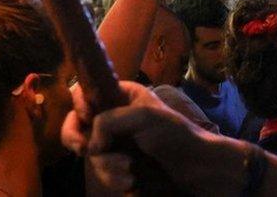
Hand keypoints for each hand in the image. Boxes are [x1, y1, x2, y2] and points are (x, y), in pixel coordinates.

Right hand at [62, 81, 227, 193]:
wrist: (197, 167)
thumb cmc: (175, 134)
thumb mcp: (143, 117)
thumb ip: (110, 121)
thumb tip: (91, 144)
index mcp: (122, 96)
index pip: (86, 94)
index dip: (80, 106)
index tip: (86, 117)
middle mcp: (116, 118)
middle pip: (78, 127)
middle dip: (82, 141)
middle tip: (85, 150)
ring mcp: (117, 144)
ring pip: (92, 156)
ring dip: (109, 167)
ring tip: (132, 172)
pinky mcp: (121, 167)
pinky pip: (104, 174)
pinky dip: (116, 180)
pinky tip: (133, 182)